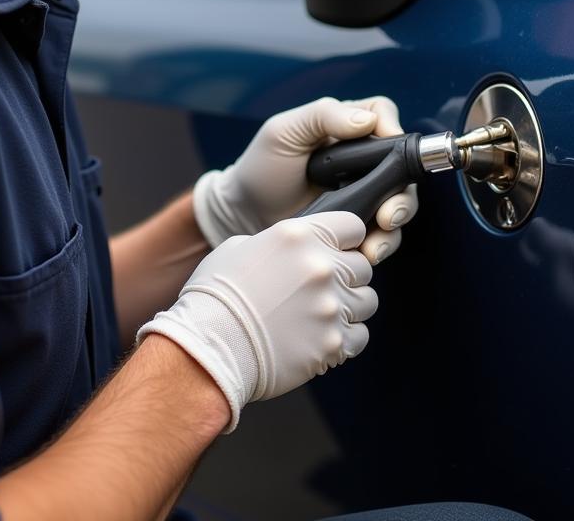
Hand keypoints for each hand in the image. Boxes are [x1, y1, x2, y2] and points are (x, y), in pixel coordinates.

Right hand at [138, 212, 375, 430]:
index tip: (336, 251)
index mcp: (299, 236)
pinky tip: (320, 337)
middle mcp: (321, 267)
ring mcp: (330, 306)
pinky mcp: (332, 343)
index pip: (353, 226)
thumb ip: (278, 243)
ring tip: (321, 315)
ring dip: (349, 306)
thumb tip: (294, 249)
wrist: (207, 347)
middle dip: (346, 275)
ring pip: (367, 301)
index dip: (345, 239)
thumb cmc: (215, 295)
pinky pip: (359, 336)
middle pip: (362, 265)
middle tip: (321, 289)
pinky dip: (345, 338)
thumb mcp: (240, 248)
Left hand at [193, 96, 418, 263]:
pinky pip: (382, 234)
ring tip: (374, 245)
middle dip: (402, 195)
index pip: (384, 115)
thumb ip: (323, 116)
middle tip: (388, 216)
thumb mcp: (284, 132)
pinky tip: (364, 254)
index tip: (389, 153)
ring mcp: (363, 193)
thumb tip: (367, 121)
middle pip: (402, 169)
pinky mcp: (357, 224)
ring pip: (398, 204)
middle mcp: (362, 159)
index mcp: (345, 127)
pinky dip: (378, 245)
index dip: (393, 130)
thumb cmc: (261, 167)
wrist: (243, 216)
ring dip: (394, 226)